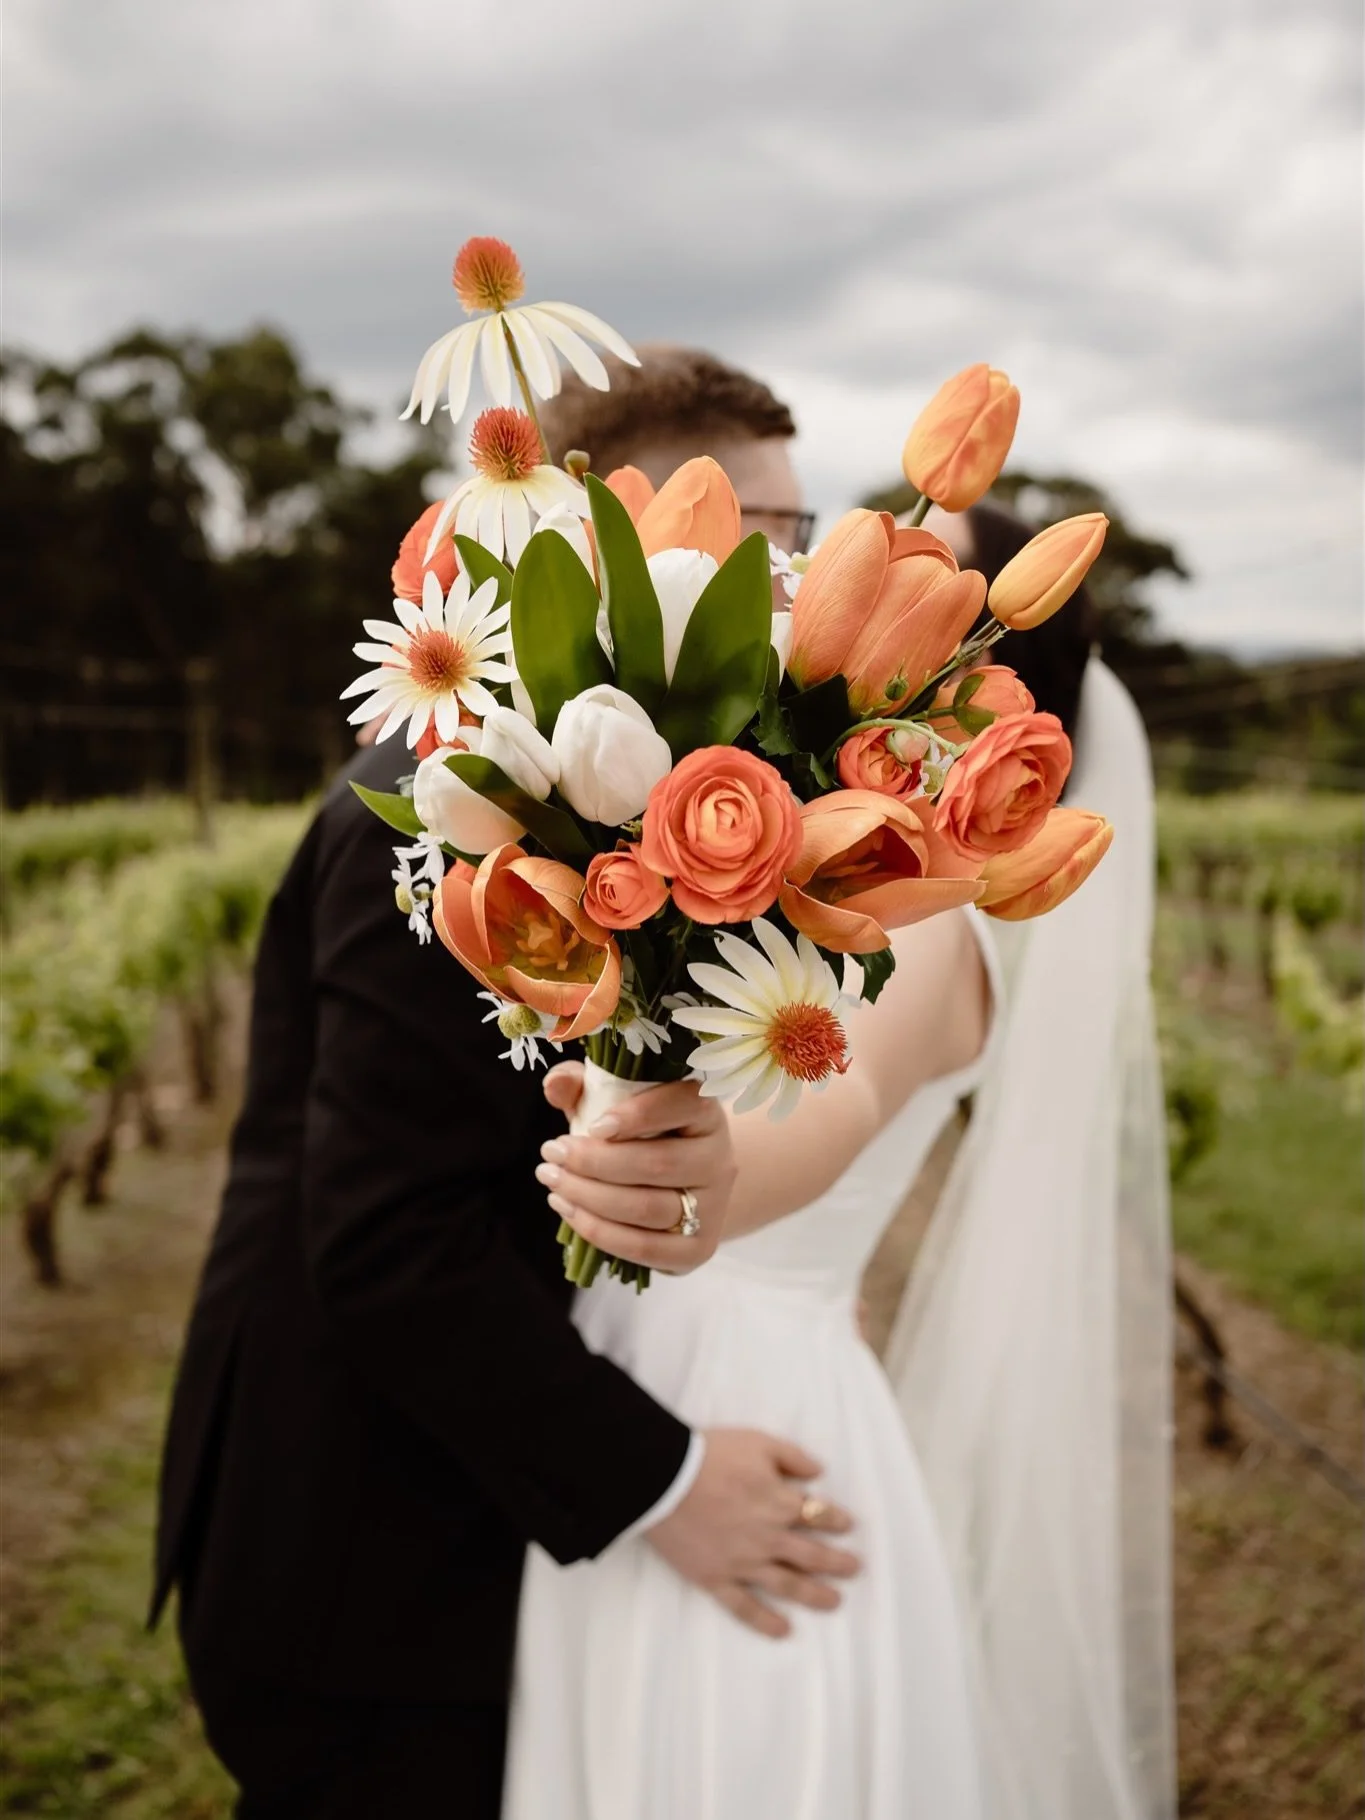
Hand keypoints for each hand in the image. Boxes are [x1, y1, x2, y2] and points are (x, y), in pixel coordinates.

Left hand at [538, 1064, 735, 1274]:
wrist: (684, 1187)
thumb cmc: (642, 1136)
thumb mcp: (615, 1103)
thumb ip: (584, 1086)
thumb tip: (557, 1083)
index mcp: (705, 1113)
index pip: (681, 1105)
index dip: (637, 1115)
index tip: (593, 1125)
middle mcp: (718, 1159)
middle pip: (656, 1164)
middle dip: (593, 1161)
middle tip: (551, 1153)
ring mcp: (713, 1208)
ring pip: (646, 1208)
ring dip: (588, 1196)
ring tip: (553, 1181)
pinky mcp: (697, 1249)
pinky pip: (643, 1247)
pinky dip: (598, 1231)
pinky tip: (568, 1209)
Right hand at [645, 1429, 859, 1638]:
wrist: (663, 1477)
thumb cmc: (711, 1454)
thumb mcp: (757, 1441)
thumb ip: (792, 1457)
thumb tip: (819, 1472)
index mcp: (779, 1503)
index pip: (818, 1515)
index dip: (837, 1520)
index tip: (848, 1526)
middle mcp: (767, 1537)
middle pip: (811, 1555)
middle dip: (837, 1562)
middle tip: (855, 1569)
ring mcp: (742, 1562)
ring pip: (787, 1585)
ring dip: (814, 1595)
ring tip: (834, 1602)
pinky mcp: (716, 1578)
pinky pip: (743, 1606)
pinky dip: (764, 1621)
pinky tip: (783, 1630)